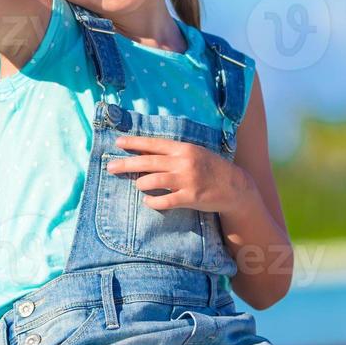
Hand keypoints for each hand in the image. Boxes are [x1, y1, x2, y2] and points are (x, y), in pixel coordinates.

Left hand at [106, 135, 253, 213]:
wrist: (235, 186)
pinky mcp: (190, 197)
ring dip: (140, 184)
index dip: (134, 143)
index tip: (118, 143)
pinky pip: (164, 201)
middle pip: (148, 162)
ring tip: (137, 185)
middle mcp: (184, 162)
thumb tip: (145, 154)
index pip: (154, 144)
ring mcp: (187, 180)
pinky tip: (148, 201)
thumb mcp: (194, 154)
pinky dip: (153, 201)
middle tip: (110, 167)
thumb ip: (173, 153)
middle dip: (126, 164)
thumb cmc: (211, 168)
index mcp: (184, 149)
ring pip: (153, 181)